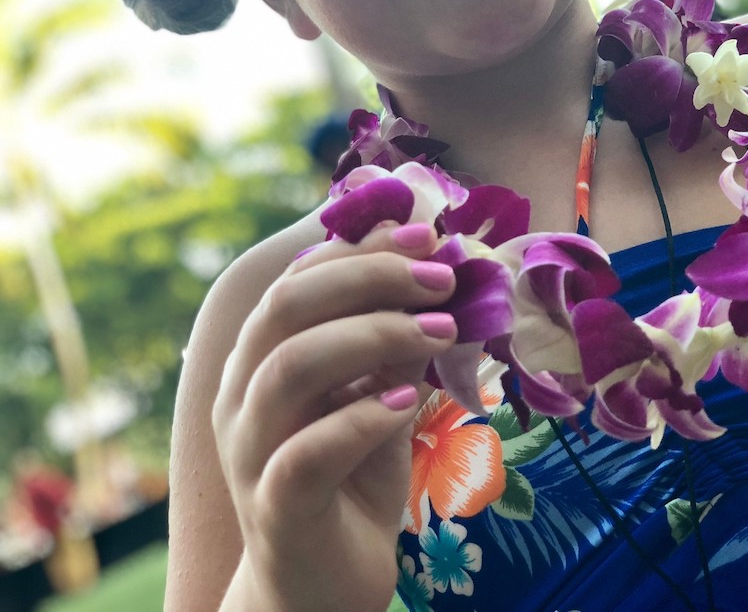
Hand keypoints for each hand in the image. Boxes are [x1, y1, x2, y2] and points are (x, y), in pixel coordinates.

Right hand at [212, 223, 455, 611]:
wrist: (321, 585)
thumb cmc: (350, 480)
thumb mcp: (378, 397)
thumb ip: (391, 343)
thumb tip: (429, 270)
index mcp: (261, 360)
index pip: (298, 280)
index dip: (360, 250)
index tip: (427, 236)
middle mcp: (241, 397)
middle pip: (286, 308)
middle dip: (369, 279)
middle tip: (441, 279)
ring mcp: (249, 453)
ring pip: (288, 368)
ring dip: (373, 336)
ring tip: (440, 331)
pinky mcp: (274, 508)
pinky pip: (305, 453)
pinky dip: (359, 418)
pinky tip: (406, 401)